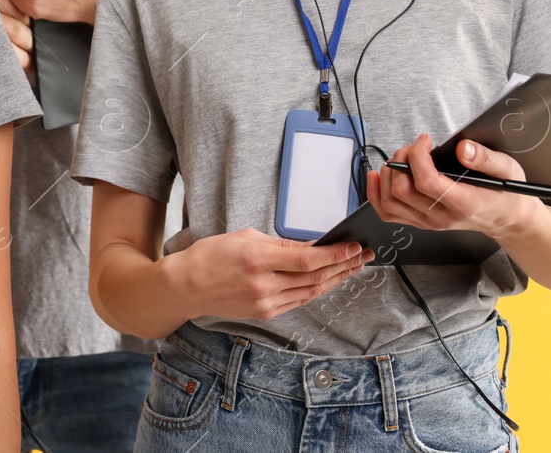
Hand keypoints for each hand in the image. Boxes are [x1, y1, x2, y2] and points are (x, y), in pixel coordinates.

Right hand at [171, 228, 372, 321]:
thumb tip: (310, 246)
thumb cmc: (210, 256)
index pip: (307, 259)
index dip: (334, 254)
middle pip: (314, 276)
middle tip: (364, 255)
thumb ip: (280, 244)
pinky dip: (317, 290)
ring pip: (311, 291)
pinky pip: (299, 301)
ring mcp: (265, 302)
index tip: (354, 246)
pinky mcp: (265, 313)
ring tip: (354, 267)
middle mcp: (263, 285)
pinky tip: (329, 281)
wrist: (186, 286)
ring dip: (335, 279)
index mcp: (257, 259)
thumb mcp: (244, 237)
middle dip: (343, 265)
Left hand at [367, 134, 540, 239]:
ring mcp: (428, 222)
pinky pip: (389, 213)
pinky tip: (377, 176)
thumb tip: (463, 149)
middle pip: (403, 191)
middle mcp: (441, 217)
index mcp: (463, 203)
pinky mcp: (420, 222)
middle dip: (401, 160)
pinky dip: (376, 194)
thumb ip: (485, 158)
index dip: (418, 156)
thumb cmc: (506, 193)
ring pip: (390, 203)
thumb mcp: (507, 170)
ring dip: (387, 175)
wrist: (506, 218)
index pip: (426, 182)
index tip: (425, 140)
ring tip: (401, 157)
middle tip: (413, 147)